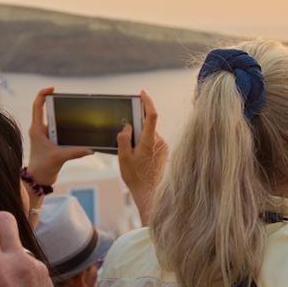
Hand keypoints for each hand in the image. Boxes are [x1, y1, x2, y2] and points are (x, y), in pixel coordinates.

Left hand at [28, 87, 93, 185]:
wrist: (39, 179)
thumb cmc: (42, 168)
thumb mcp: (59, 158)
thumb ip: (75, 152)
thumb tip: (91, 149)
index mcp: (37, 129)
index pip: (37, 106)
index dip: (43, 94)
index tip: (53, 89)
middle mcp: (40, 130)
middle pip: (48, 110)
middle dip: (59, 105)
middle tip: (71, 102)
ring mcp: (46, 135)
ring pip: (56, 121)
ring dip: (65, 119)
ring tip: (76, 118)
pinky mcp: (52, 141)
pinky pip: (61, 131)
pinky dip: (68, 130)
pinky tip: (77, 132)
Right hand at [117, 91, 166, 224]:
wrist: (150, 193)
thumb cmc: (136, 177)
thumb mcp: (123, 157)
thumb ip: (124, 139)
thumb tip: (127, 127)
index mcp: (150, 141)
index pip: (151, 115)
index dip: (147, 102)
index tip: (142, 93)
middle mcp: (160, 142)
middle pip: (147, 126)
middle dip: (135, 129)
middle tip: (127, 143)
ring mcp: (163, 147)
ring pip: (149, 135)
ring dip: (139, 139)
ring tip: (132, 157)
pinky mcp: (164, 152)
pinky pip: (152, 142)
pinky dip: (143, 145)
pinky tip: (138, 159)